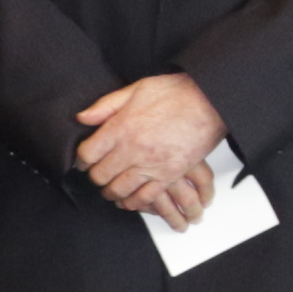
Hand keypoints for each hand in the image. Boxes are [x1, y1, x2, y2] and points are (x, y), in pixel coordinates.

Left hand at [74, 74, 229, 221]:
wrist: (210, 102)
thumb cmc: (177, 93)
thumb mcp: (136, 89)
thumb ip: (106, 105)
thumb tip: (83, 118)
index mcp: (121, 127)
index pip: (87, 154)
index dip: (81, 160)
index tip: (85, 160)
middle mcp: (132, 149)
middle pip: (100, 175)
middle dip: (95, 176)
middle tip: (98, 173)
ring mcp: (151, 164)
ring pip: (119, 189)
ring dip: (111, 192)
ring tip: (111, 188)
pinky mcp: (168, 175)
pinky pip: (145, 197)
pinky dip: (133, 202)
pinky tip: (129, 199)